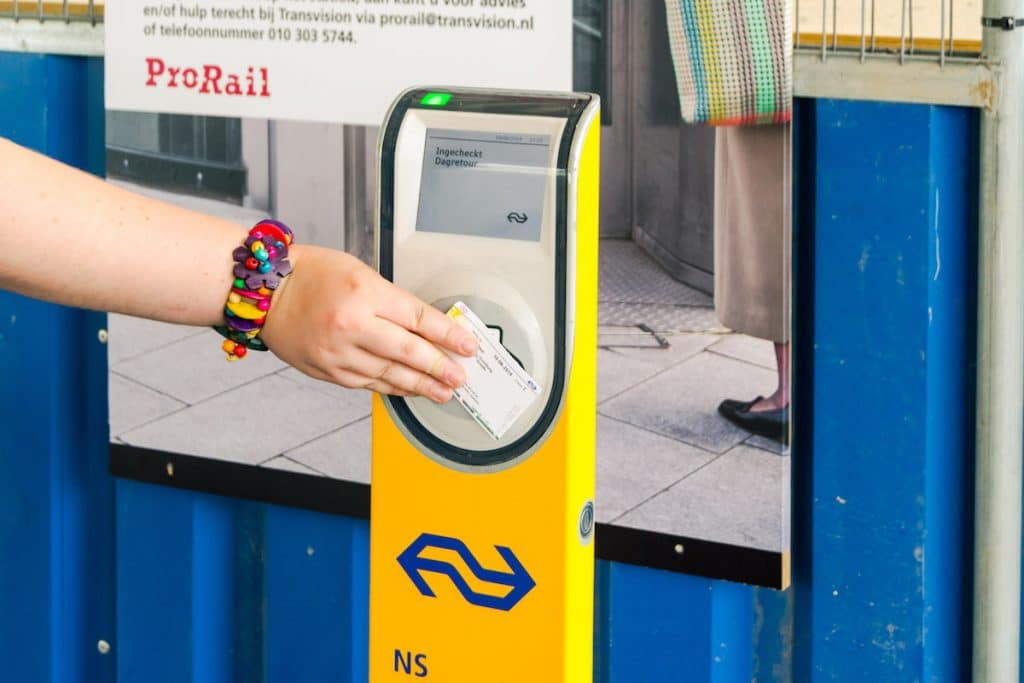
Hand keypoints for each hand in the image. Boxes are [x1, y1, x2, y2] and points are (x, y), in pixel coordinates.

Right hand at [260, 245, 477, 401]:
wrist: (263, 294)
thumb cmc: (311, 274)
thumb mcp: (360, 272)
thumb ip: (392, 301)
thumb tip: (426, 327)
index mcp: (365, 293)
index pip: (419, 318)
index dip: (448, 335)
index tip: (467, 346)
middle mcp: (352, 325)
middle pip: (409, 352)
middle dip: (440, 367)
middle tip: (460, 377)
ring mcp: (338, 352)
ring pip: (390, 374)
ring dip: (420, 385)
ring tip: (442, 391)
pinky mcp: (328, 371)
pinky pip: (368, 383)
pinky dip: (392, 387)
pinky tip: (409, 390)